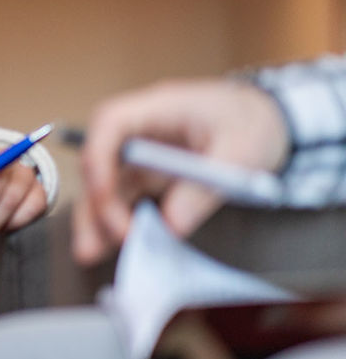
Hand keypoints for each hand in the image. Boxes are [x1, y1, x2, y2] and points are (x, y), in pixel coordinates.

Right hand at [73, 77, 290, 265]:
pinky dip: (116, 220)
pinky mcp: (148, 173)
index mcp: (160, 107)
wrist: (267, 118)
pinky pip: (124, 197)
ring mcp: (141, 152)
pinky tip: (111, 245)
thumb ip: (203, 189)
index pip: (111, 122)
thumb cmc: (252, 122)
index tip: (106, 196)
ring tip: (91, 251)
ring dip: (97, 217)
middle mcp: (141, 129)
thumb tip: (170, 225)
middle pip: (100, 160)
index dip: (100, 157)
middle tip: (105, 239)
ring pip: (106, 184)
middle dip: (96, 201)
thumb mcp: (241, 154)